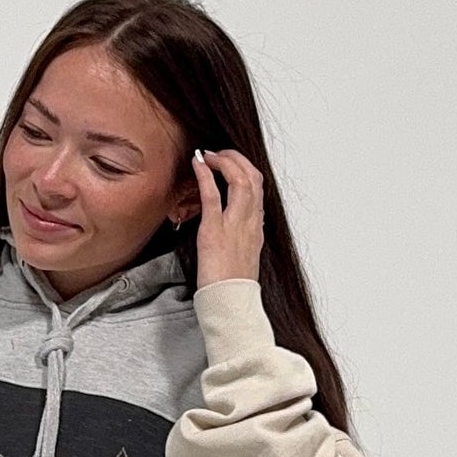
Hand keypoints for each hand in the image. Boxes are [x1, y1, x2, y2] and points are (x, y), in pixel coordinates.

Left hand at [191, 146, 264, 287]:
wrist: (230, 304)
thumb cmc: (232, 287)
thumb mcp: (241, 258)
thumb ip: (240, 239)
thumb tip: (231, 230)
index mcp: (256, 229)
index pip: (258, 189)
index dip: (245, 170)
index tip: (230, 164)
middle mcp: (250, 223)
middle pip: (253, 177)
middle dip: (237, 158)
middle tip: (219, 153)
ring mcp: (234, 225)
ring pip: (240, 179)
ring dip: (224, 160)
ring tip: (209, 155)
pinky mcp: (214, 231)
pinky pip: (212, 195)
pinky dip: (205, 174)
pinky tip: (198, 163)